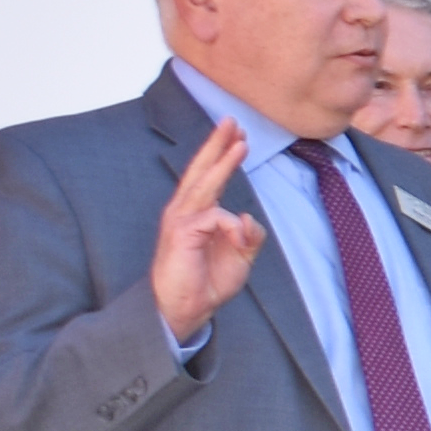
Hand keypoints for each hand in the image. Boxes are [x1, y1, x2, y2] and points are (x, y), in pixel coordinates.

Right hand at [152, 121, 263, 346]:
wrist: (184, 309)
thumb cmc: (207, 282)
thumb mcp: (240, 257)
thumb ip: (249, 237)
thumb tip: (250, 219)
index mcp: (198, 214)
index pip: (209, 177)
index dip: (222, 155)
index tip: (238, 135)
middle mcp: (185, 211)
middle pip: (201, 170)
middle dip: (216, 144)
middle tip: (231, 120)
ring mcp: (180, 220)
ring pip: (204, 184)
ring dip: (222, 161)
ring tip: (240, 143)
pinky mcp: (182, 232)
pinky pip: (216, 218)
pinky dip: (234, 228)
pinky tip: (239, 242)